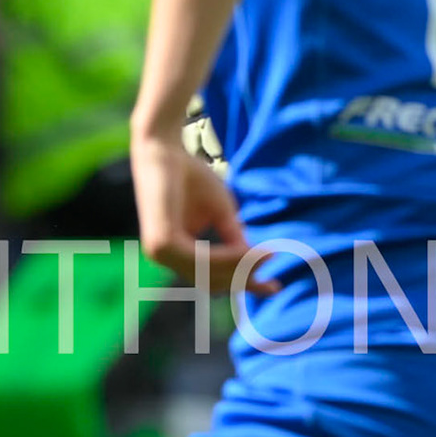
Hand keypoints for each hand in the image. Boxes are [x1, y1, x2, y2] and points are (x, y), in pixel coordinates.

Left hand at [131, 133, 275, 295]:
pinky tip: (244, 251)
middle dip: (244, 277)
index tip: (274, 287)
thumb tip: (255, 260)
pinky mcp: (162, 241)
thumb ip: (234, 238)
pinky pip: (200, 260)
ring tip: (263, 255)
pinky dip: (225, 258)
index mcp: (176, 251)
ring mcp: (160, 252)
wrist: (165, 149)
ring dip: (238, 267)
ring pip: (208, 273)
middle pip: (212, 281)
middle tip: (273, 268)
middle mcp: (165, 256)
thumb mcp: (221, 212)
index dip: (243, 283)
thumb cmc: (190, 176)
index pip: (211, 278)